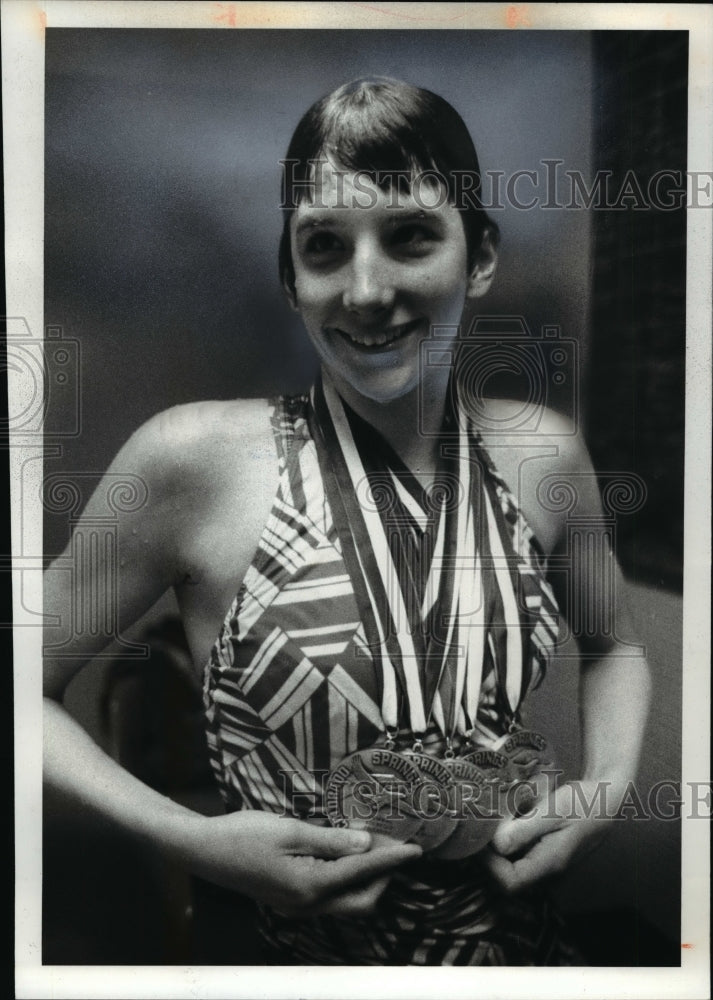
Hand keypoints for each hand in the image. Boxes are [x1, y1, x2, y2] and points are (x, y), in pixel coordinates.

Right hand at [180, 810, 421, 916]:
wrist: (205, 850)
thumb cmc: (244, 834)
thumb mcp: (291, 830)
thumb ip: (332, 840)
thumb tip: (368, 843)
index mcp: (309, 887)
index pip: (363, 873)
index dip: (392, 858)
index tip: (416, 848)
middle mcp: (307, 905)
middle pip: (363, 899)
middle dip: (384, 874)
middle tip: (392, 840)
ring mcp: (298, 907)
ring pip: (348, 900)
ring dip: (366, 876)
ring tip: (372, 842)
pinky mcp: (291, 900)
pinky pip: (330, 895)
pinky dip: (346, 877)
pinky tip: (345, 852)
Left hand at [481, 780, 610, 894]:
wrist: (605, 800)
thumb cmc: (581, 803)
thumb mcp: (553, 810)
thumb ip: (524, 829)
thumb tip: (495, 844)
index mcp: (550, 864)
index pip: (509, 883)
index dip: (488, 865)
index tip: (479, 838)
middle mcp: (547, 873)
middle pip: (506, 880)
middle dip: (488, 858)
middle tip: (480, 830)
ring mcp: (546, 866)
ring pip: (511, 870)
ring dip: (495, 851)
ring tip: (490, 825)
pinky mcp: (544, 857)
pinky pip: (518, 860)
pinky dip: (506, 845)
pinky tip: (504, 824)